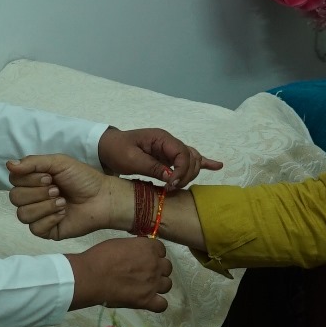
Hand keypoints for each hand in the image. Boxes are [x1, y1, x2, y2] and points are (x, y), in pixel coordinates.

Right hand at [8, 154, 123, 239]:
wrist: (102, 198)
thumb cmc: (83, 178)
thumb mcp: (59, 162)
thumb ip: (33, 162)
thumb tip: (8, 164)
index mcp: (33, 181)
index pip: (13, 180)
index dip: (29, 179)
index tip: (49, 177)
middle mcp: (32, 198)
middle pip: (15, 198)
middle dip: (37, 193)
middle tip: (57, 190)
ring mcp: (38, 216)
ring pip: (23, 214)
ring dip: (44, 206)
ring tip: (62, 202)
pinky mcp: (46, 231)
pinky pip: (35, 228)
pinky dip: (50, 219)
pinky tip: (63, 214)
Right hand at [66, 237, 172, 311]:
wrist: (91, 276)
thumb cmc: (100, 256)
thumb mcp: (120, 243)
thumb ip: (134, 248)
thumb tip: (137, 253)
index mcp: (149, 248)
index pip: (161, 250)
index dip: (154, 254)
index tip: (145, 258)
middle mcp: (155, 264)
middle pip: (167, 267)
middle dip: (158, 269)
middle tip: (144, 274)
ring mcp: (153, 283)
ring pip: (167, 285)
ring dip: (159, 286)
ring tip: (145, 288)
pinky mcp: (147, 300)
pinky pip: (162, 305)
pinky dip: (158, 304)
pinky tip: (149, 302)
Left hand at [97, 127, 222, 188]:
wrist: (107, 148)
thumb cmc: (117, 151)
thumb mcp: (131, 160)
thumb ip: (153, 167)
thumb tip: (172, 177)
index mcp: (161, 138)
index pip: (182, 153)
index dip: (181, 171)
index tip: (171, 185)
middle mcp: (169, 142)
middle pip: (191, 158)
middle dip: (186, 175)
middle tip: (171, 188)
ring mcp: (170, 149)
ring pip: (192, 160)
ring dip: (190, 174)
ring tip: (179, 185)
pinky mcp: (169, 157)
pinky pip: (190, 159)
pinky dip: (204, 162)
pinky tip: (217, 166)